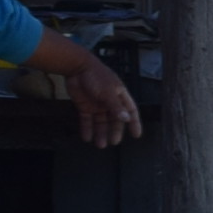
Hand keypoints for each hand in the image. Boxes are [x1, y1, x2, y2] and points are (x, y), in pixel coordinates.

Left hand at [33, 31, 142, 145]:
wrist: (76, 67)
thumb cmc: (96, 76)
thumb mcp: (108, 92)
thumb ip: (116, 107)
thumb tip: (126, 119)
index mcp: (119, 96)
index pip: (130, 111)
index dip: (134, 123)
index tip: (136, 135)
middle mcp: (109, 102)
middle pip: (114, 120)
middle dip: (115, 131)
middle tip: (113, 142)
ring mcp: (97, 104)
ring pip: (101, 122)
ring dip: (101, 133)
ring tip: (100, 144)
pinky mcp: (84, 106)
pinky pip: (87, 120)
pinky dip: (87, 129)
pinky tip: (87, 137)